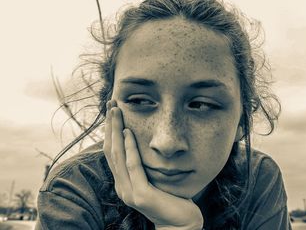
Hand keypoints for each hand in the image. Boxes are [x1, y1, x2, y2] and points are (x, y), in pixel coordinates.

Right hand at [103, 101, 203, 229]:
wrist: (180, 223)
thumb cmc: (170, 197)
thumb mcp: (153, 177)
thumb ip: (144, 164)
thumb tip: (141, 142)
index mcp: (123, 181)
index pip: (112, 151)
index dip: (110, 130)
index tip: (112, 110)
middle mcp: (122, 185)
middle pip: (111, 150)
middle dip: (110, 125)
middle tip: (111, 104)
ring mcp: (129, 191)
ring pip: (118, 155)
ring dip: (116, 131)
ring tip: (116, 111)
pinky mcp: (140, 195)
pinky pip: (133, 167)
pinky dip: (129, 149)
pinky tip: (128, 133)